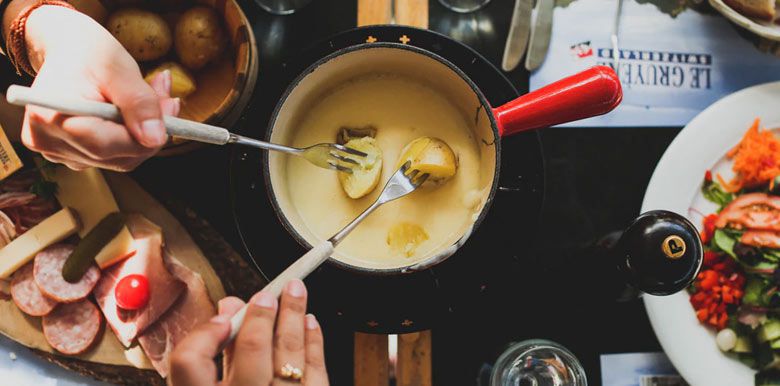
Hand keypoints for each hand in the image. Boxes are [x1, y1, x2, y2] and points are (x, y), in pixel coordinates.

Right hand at [20, 5, 176, 170]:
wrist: (67, 52)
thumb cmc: (87, 52)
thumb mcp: (118, 67)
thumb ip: (139, 103)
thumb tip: (156, 139)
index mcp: (50, 118)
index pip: (106, 146)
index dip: (145, 134)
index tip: (171, 107)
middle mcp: (49, 142)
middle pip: (118, 157)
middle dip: (150, 131)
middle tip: (168, 97)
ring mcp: (59, 153)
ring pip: (122, 159)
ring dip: (145, 133)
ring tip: (153, 96)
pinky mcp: (72, 156)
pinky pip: (115, 156)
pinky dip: (133, 136)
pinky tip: (136, 112)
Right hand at [170, 279, 329, 385]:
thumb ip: (214, 358)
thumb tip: (228, 309)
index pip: (189, 363)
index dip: (204, 334)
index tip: (221, 317)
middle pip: (251, 350)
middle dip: (263, 313)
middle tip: (270, 292)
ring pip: (290, 356)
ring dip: (295, 318)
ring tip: (297, 294)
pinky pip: (317, 373)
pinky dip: (314, 344)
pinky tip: (311, 324)